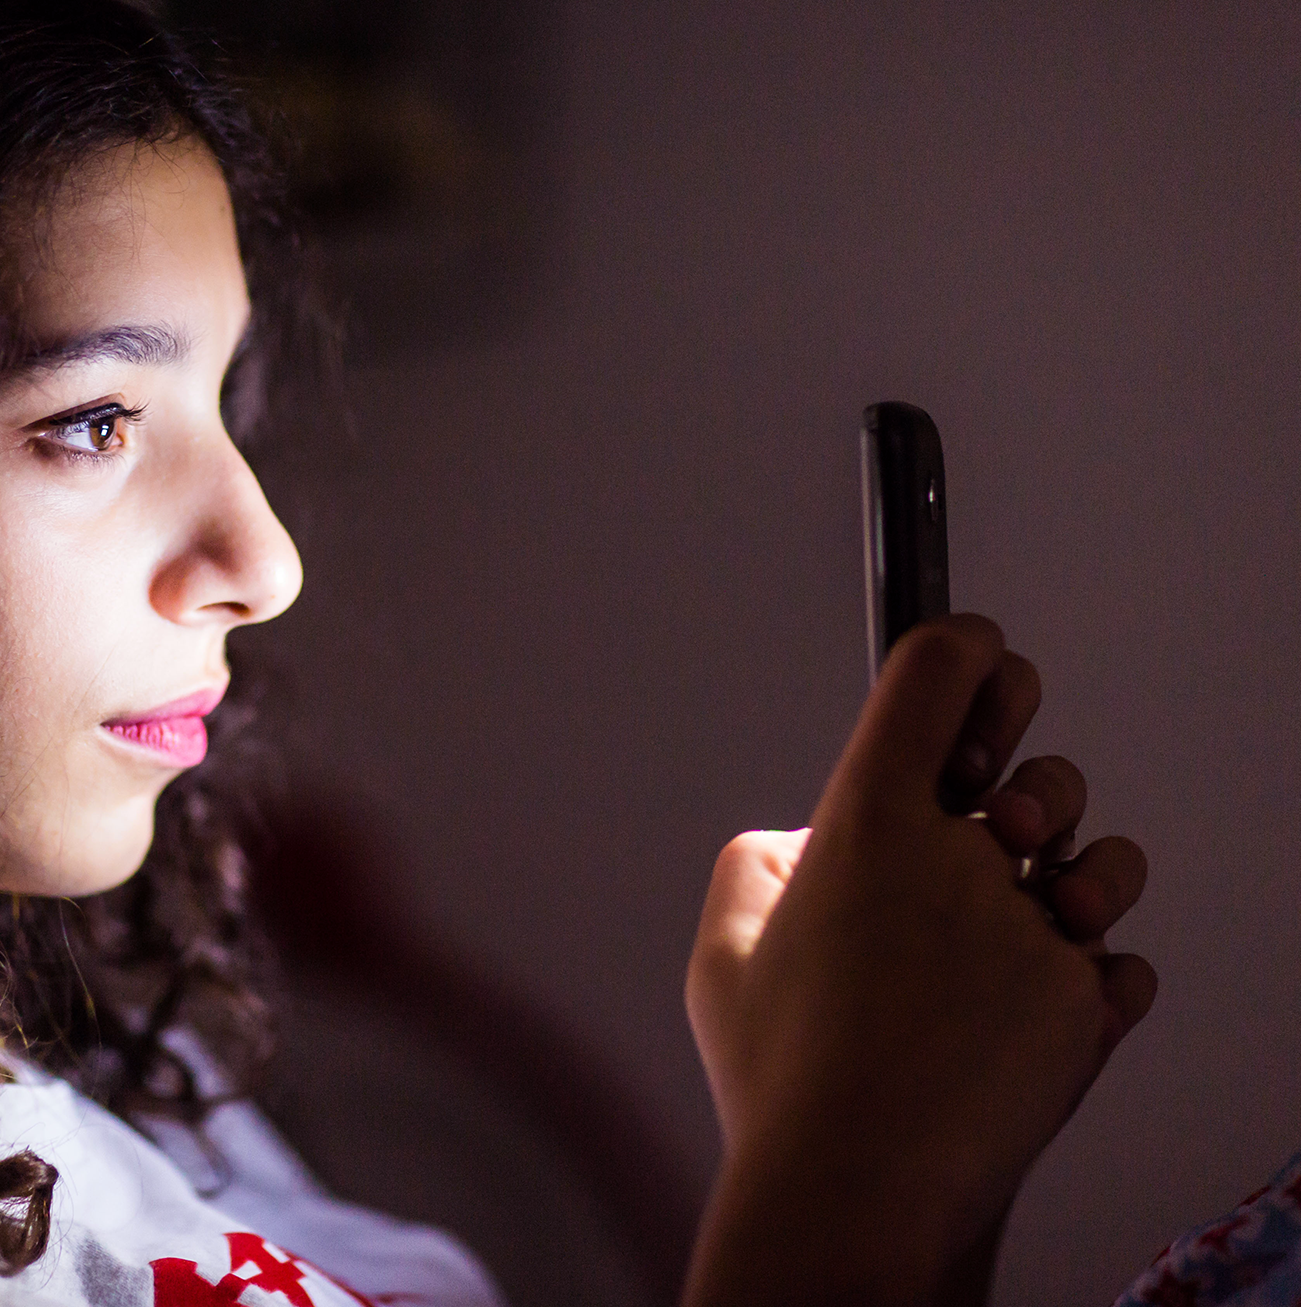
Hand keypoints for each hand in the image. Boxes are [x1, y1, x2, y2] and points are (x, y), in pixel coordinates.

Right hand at [682, 616, 1156, 1306]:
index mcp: (868, 823)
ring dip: (1076, 876)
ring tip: (1029, 921)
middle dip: (1026, 782)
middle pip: (1038, 766)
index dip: (967, 650)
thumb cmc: (784, 1078)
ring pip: (1103, 862)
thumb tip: (808, 844)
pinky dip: (1085, 979)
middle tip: (1000, 817)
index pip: (940, 672)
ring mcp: (1034, 930)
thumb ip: (759, 865)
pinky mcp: (1085, 1000)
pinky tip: (1031, 1011)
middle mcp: (962, 859)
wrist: (858, 1190)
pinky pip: (1116, 963)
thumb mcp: (723, 951)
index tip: (976, 663)